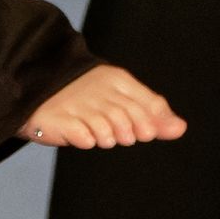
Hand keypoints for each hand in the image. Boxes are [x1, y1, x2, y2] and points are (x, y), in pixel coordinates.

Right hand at [20, 64, 186, 151]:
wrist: (38, 87)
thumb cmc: (88, 96)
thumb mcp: (121, 98)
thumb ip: (151, 112)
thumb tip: (181, 128)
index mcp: (116, 79)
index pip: (146, 103)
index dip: (151, 122)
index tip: (146, 132)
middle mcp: (97, 90)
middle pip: (128, 117)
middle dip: (131, 131)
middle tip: (125, 136)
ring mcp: (76, 104)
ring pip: (106, 128)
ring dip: (109, 137)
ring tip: (102, 135)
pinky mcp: (58, 120)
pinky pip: (81, 134)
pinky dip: (87, 139)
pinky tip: (86, 137)